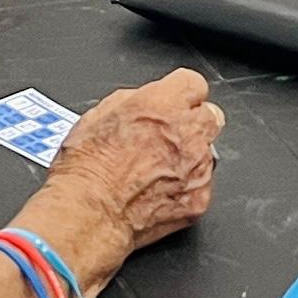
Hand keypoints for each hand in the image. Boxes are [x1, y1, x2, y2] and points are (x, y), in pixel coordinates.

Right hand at [31, 68, 223, 276]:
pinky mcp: (199, 198)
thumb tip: (144, 102)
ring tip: (156, 170)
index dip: (179, 95)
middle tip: (168, 137)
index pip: (194, 83)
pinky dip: (185, 188)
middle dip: (193, 123)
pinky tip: (157, 192)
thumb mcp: (98, 115)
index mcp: (164, 104)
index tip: (172, 104)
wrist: (89, 214)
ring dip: (189, 157)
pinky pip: (202, 186)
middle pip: (210, 116)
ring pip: (207, 153)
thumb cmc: (87, 169)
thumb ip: (134, 101)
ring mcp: (198, 168)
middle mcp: (188, 133)